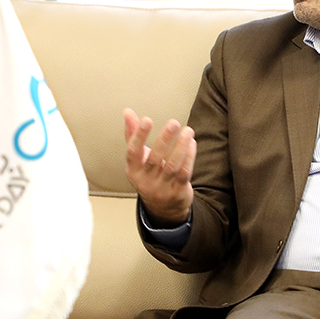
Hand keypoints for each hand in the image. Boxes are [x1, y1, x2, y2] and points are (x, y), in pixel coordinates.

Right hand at [123, 108, 195, 224]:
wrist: (163, 206)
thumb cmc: (149, 175)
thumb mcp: (138, 159)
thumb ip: (132, 135)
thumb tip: (128, 112)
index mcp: (133, 171)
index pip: (133, 152)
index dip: (138, 136)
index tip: (146, 120)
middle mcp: (146, 181)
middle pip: (155, 159)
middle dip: (164, 139)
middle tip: (173, 123)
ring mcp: (162, 188)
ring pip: (172, 166)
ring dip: (181, 146)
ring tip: (188, 130)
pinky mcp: (178, 191)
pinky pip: (185, 172)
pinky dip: (189, 156)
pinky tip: (192, 143)